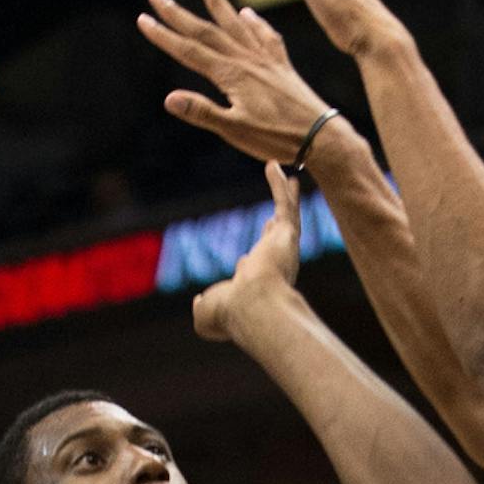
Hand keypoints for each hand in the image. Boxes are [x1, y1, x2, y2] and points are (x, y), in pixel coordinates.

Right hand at [137, 0, 339, 165]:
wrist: (321, 136)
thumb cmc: (277, 138)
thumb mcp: (235, 130)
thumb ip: (202, 112)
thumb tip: (168, 98)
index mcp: (231, 75)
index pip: (189, 50)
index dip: (164, 35)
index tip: (143, 18)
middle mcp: (247, 60)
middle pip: (206, 30)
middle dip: (178, 12)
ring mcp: (265, 60)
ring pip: (235, 24)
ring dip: (217, 1)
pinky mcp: (281, 66)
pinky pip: (265, 36)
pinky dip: (254, 23)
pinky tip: (247, 13)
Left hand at [192, 168, 302, 345]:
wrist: (254, 307)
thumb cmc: (232, 315)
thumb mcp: (208, 316)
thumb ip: (202, 308)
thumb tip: (198, 301)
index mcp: (258, 284)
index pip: (257, 266)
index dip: (254, 258)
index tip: (248, 256)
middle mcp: (275, 264)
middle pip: (277, 238)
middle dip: (278, 224)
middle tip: (279, 212)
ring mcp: (283, 247)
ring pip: (286, 213)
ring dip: (284, 193)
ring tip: (284, 175)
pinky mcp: (286, 233)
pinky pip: (283, 202)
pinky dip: (278, 184)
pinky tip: (272, 167)